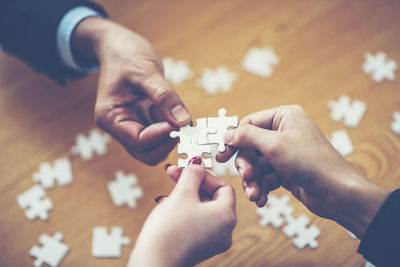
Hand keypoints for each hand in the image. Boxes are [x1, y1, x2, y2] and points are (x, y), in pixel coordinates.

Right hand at [72, 18, 190, 164]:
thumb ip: (164, 97)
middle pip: (146, 153)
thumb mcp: (146, 71)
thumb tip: (183, 121)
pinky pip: (160, 132)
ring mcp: (131, 124)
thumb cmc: (126, 54)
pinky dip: (173, 127)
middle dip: (167, 142)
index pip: (139, 142)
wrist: (118, 45)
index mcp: (111, 118)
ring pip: (155, 147)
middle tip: (184, 125)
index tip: (180, 122)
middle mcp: (119, 126)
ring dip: (172, 136)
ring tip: (184, 117)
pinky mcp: (143, 119)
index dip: (162, 136)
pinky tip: (181, 114)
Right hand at [128, 163, 236, 266]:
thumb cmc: (170, 230)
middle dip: (192, 184)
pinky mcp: (199, 247)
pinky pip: (196, 222)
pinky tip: (167, 206)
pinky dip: (184, 211)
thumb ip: (192, 174)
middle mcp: (224, 231)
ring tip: (168, 191)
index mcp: (226, 216)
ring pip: (202, 210)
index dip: (205, 175)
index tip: (188, 168)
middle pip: (212, 198)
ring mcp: (212, 241)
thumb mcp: (182, 194)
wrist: (154, 263)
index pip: (223, 187)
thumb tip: (197, 163)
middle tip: (174, 174)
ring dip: (186, 196)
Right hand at [218, 105, 387, 237]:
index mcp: (284, 117)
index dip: (235, 140)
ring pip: (257, 164)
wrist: (337, 193)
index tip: (222, 156)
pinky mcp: (287, 170)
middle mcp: (285, 132)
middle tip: (247, 177)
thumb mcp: (274, 144)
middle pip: (251, 147)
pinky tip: (261, 198)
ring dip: (253, 180)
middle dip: (247, 165)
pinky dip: (261, 187)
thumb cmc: (312, 162)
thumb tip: (227, 133)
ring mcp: (286, 152)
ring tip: (255, 194)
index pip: (249, 124)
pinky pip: (265, 176)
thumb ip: (247, 136)